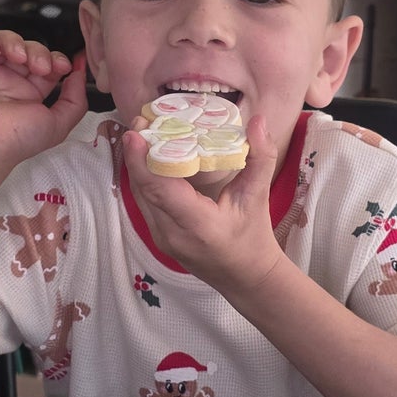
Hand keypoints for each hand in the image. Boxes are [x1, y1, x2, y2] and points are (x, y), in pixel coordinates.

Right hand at [0, 27, 87, 187]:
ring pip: (2, 39)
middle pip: (25, 48)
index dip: (55, 58)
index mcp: (25, 92)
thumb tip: (79, 74)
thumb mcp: (58, 124)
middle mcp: (4, 79)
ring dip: (15, 42)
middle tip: (41, 66)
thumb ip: (75, 100)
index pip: (43, 62)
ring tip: (19, 57)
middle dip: (38, 51)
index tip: (64, 66)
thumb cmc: (15, 141)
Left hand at [122, 114, 284, 298]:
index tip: (136, 132)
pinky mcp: (158, 236)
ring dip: (138, 163)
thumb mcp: (259, 197)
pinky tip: (149, 154)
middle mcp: (173, 233)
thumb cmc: (253, 237)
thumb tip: (258, 121)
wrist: (246, 277)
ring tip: (142, 130)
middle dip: (136, 153)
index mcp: (199, 225)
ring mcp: (161, 237)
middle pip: (144, 189)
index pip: (161, 190)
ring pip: (140, 194)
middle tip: (140, 119)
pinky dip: (144, 176)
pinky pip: (145, 201)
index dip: (143, 160)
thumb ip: (260, 157)